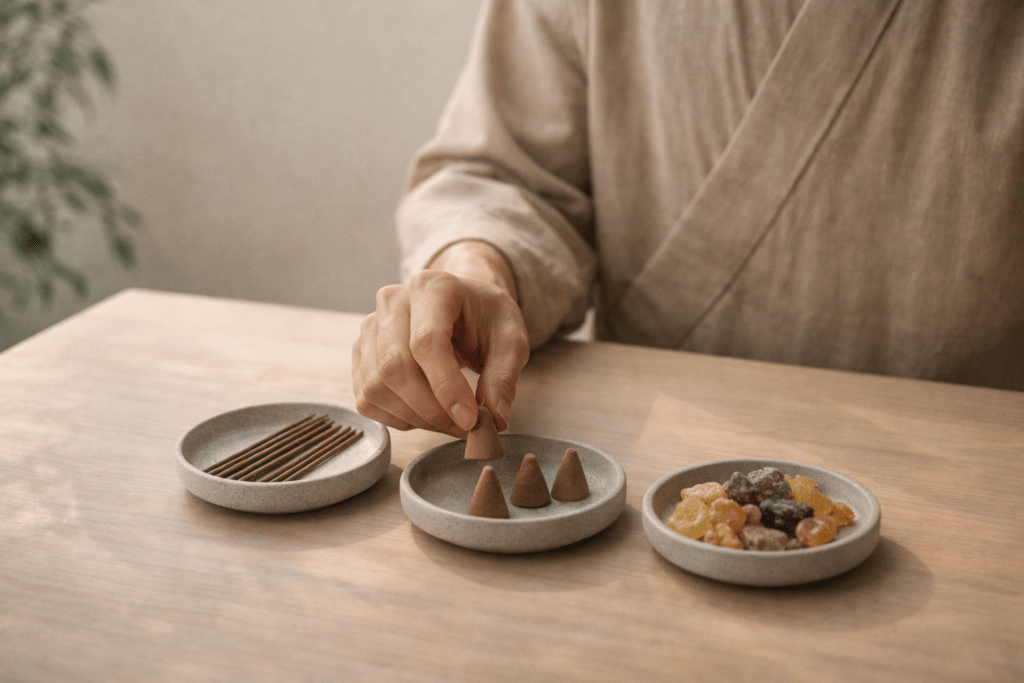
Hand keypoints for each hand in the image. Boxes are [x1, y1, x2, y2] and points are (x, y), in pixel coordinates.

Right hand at [353, 241, 529, 437]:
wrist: (463, 306)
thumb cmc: (486, 319)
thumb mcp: (510, 340)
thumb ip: (503, 377)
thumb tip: (495, 419)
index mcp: (433, 288)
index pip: (426, 341)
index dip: (447, 387)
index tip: (470, 420)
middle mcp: (392, 302)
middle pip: (395, 367)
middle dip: (432, 409)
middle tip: (464, 427)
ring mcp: (370, 327)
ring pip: (377, 387)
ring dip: (416, 417)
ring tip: (449, 421)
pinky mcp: (361, 354)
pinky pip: (368, 398)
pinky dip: (398, 417)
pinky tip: (426, 413)